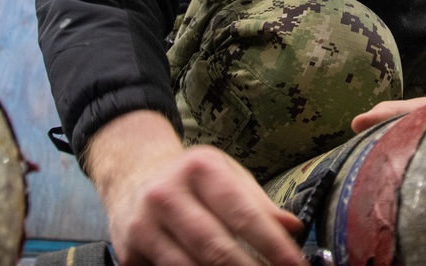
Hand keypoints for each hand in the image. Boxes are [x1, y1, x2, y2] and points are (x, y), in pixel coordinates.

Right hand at [85, 111, 304, 265]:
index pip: (243, 214)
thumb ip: (259, 204)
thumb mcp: (226, 174)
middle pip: (216, 248)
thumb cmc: (190, 177)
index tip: (295, 264)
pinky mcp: (129, 253)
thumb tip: (294, 228)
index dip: (273, 245)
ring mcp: (144, 226)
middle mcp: (168, 195)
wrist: (132, 173)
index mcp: (201, 170)